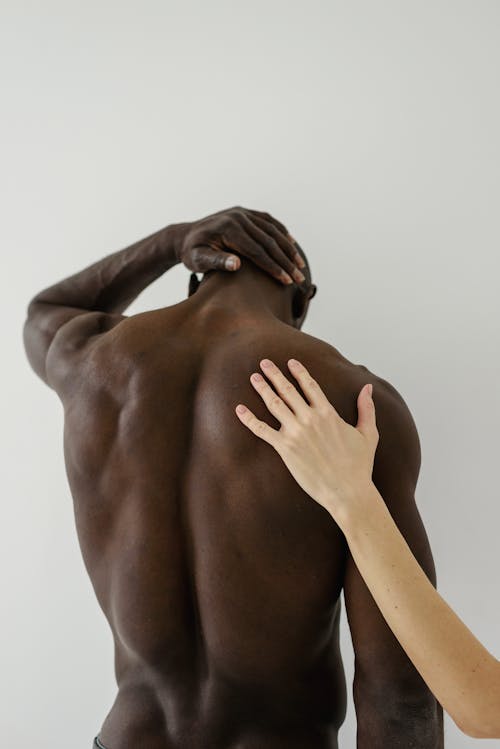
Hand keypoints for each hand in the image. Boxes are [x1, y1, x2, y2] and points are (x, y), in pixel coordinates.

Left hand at [176, 206, 305, 284]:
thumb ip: (216, 261)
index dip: (273, 267)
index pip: (257, 251)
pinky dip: (282, 233)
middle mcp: (238, 217)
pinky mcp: (245, 212)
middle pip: (268, 241)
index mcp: (228, 229)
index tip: (286, 281)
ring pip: (272, 231)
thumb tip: (237, 264)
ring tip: (300, 265)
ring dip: (288, 249)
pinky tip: (292, 245)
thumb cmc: (191, 253)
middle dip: (286, 262)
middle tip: (299, 278)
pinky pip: (268, 222)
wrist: (185, 236)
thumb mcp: (198, 260)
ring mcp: (242, 213)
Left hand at [234, 358, 378, 521]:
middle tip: (263, 363)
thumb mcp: (368, 434)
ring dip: (263, 389)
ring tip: (253, 378)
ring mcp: (296, 432)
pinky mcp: (285, 448)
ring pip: (274, 404)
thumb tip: (368, 388)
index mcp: (328, 413)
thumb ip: (366, 409)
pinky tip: (239, 409)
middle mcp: (310, 418)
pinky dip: (249, 419)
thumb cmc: (359, 466)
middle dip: (275, 374)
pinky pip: (262, 430)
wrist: (348, 491)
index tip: (290, 362)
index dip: (299, 372)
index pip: (310, 385)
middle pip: (288, 390)